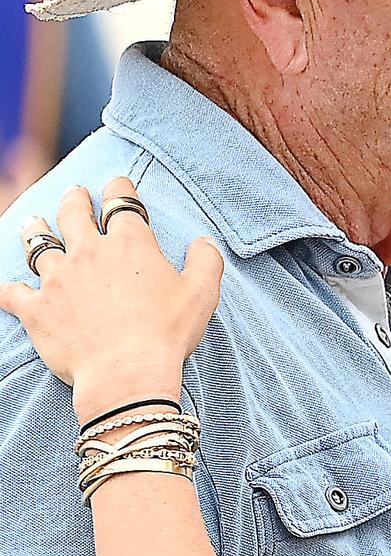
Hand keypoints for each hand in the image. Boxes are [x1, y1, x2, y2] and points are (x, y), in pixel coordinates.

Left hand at [0, 178, 223, 423]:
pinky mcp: (36, 309)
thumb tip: (203, 241)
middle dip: (74, 199)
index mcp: (130, 243)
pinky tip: (4, 287)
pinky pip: (11, 293)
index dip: (119, 187)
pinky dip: (6, 288)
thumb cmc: (168, 332)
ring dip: (35, 232)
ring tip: (33, 223)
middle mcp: (89, 253)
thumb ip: (206, 260)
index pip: (121, 202)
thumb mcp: (203, 293)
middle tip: (74, 192)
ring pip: (38, 246)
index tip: (117, 183)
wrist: (126, 372)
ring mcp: (58, 280)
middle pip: (73, 214)